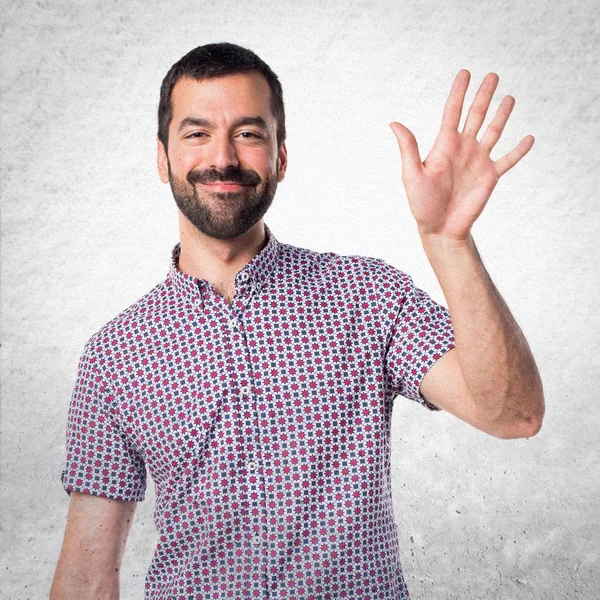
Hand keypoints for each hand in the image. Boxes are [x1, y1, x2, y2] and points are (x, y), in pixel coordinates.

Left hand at [390, 70, 534, 242]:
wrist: (440, 228)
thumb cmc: (422, 204)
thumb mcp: (412, 175)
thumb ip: (409, 148)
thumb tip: (394, 123)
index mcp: (444, 145)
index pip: (452, 111)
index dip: (459, 92)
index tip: (465, 72)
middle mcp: (463, 148)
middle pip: (476, 115)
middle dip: (484, 95)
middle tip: (492, 75)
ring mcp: (478, 161)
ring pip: (493, 131)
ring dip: (502, 114)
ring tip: (509, 97)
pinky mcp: (490, 176)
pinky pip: (509, 160)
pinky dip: (520, 150)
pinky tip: (529, 138)